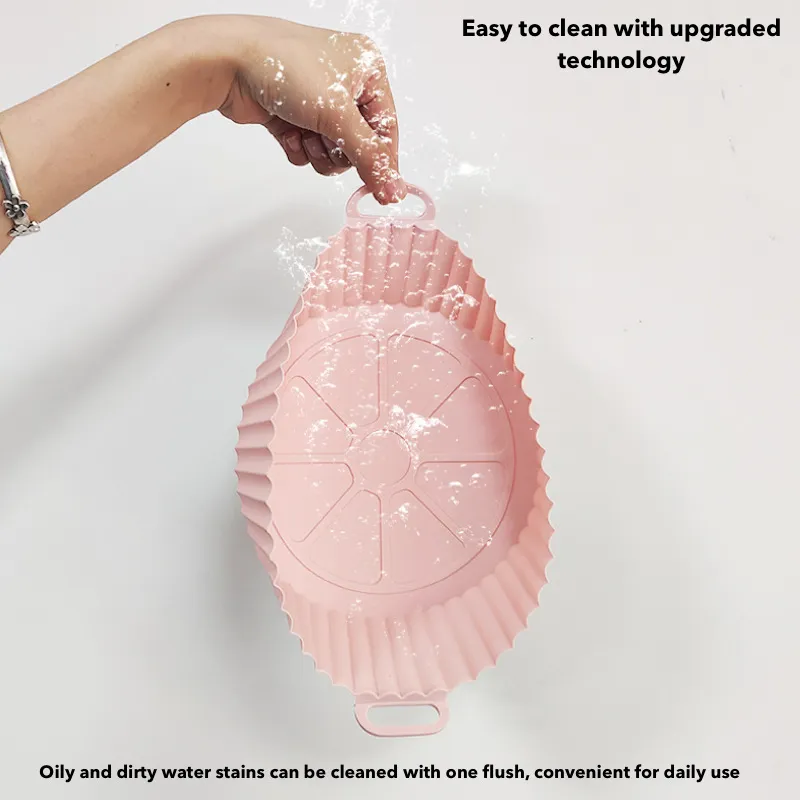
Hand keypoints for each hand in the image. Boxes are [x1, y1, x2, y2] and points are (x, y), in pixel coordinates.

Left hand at [217, 16, 405, 204]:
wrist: (230, 62)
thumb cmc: (286, 67)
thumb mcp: (338, 115)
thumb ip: (369, 157)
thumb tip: (393, 189)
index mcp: (367, 68)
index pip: (386, 126)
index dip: (382, 159)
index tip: (381, 190)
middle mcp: (345, 82)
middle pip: (360, 143)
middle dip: (340, 150)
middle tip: (325, 141)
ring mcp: (317, 99)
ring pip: (333, 150)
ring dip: (319, 152)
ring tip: (304, 135)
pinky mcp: (293, 115)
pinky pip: (309, 148)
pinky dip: (299, 147)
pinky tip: (287, 132)